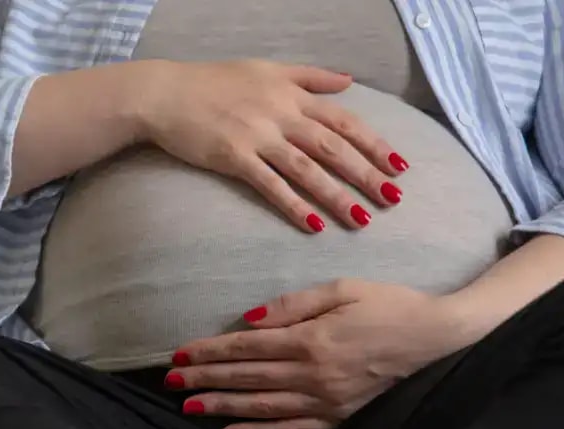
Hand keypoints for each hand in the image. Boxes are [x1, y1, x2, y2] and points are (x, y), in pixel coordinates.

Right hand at [141, 59, 407, 232]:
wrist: (165, 93)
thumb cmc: (213, 81)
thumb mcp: (266, 68)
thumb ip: (309, 76)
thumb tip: (348, 81)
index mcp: (291, 94)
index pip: (343, 119)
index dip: (373, 142)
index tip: (398, 165)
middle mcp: (281, 114)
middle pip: (333, 146)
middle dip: (366, 174)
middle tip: (392, 199)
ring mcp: (257, 136)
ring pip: (307, 169)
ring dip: (336, 196)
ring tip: (361, 219)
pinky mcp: (234, 157)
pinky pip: (270, 185)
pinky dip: (293, 205)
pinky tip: (313, 225)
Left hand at [166, 279, 472, 428]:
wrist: (438, 338)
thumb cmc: (389, 305)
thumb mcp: (342, 289)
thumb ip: (294, 305)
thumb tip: (249, 320)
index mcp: (311, 340)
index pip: (247, 348)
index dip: (210, 351)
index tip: (180, 353)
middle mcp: (313, 375)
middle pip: (247, 378)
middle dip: (205, 379)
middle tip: (169, 381)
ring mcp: (325, 401)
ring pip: (262, 407)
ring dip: (222, 407)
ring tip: (188, 407)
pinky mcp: (338, 418)